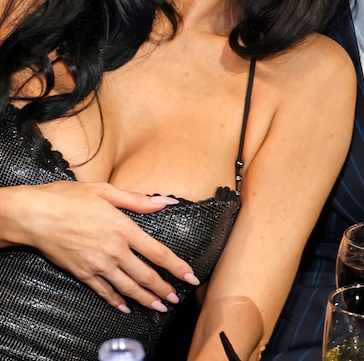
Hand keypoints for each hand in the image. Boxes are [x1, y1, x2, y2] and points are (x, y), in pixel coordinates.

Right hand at [1, 181, 198, 311]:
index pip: (159, 253)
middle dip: (164, 290)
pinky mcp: (82, 273)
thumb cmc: (70, 198)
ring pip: (128, 287)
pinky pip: (104, 292)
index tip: (191, 277)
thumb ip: (139, 200)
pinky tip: (125, 307)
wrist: (35, 216)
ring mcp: (98, 265)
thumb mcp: (107, 192)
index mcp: (124, 229)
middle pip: (146, 276)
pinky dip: (116, 301)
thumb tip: (166, 201)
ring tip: (158, 307)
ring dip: (145, 299)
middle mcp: (114, 251)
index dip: (178, 268)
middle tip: (176, 299)